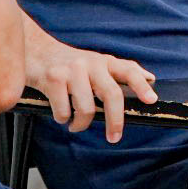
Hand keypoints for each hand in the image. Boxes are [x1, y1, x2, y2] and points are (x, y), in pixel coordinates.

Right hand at [25, 31, 156, 143]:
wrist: (36, 50)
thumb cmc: (71, 63)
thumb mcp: (97, 62)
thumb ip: (121, 70)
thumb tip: (150, 78)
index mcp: (105, 61)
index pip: (128, 70)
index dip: (141, 85)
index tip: (151, 100)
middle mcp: (91, 63)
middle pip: (111, 94)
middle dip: (116, 120)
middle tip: (114, 137)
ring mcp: (72, 70)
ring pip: (87, 108)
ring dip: (81, 124)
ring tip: (76, 124)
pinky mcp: (53, 78)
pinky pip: (64, 111)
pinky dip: (63, 119)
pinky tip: (61, 115)